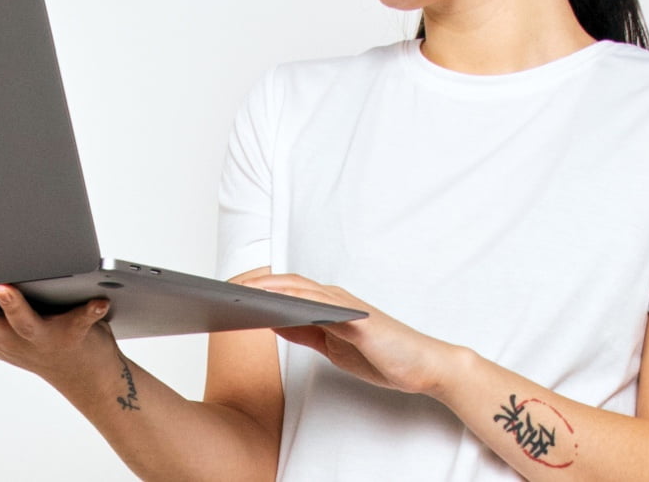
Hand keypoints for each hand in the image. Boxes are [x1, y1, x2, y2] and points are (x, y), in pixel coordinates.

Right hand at [0, 260, 118, 394]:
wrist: (84, 374)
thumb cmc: (34, 346)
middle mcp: (6, 338)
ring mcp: (39, 339)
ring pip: (20, 325)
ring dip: (12, 308)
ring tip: (4, 287)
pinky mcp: (73, 335)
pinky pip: (81, 323)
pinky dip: (88, 312)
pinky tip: (97, 300)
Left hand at [240, 273, 461, 397]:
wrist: (422, 365)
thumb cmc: (380, 355)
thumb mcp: (333, 346)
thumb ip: (306, 331)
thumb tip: (273, 320)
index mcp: (330, 305)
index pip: (288, 289)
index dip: (260, 287)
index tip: (231, 292)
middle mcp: (336, 299)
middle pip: (289, 283)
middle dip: (257, 285)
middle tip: (227, 290)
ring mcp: (347, 306)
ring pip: (301, 290)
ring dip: (271, 289)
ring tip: (242, 295)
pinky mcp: (357, 319)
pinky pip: (323, 307)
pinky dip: (298, 302)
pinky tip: (278, 307)